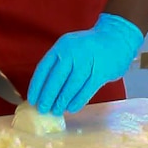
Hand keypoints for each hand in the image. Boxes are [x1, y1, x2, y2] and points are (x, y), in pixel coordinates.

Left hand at [28, 14, 142, 115]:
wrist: (116, 37)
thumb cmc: (89, 47)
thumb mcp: (70, 47)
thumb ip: (58, 64)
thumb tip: (44, 90)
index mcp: (61, 46)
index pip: (44, 68)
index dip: (36, 86)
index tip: (32, 99)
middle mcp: (73, 53)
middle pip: (56, 79)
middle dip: (48, 96)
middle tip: (43, 109)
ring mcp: (88, 62)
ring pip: (71, 86)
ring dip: (62, 101)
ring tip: (56, 110)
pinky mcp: (101, 72)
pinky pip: (87, 90)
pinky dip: (78, 101)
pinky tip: (71, 108)